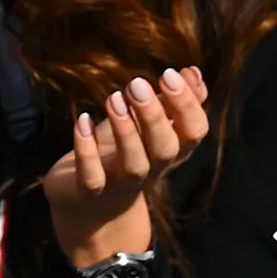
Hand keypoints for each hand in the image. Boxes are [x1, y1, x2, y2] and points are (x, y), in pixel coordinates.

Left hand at [43, 68, 210, 266]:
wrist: (86, 205)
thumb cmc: (120, 156)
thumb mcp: (146, 127)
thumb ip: (170, 103)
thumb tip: (192, 72)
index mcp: (171, 151)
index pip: (195, 132)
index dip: (188, 105)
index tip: (172, 73)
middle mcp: (152, 170)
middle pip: (167, 148)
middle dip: (155, 115)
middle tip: (137, 83)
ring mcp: (120, 184)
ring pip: (134, 164)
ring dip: (125, 131)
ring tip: (113, 98)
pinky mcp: (89, 193)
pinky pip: (91, 176)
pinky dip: (86, 150)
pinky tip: (82, 121)